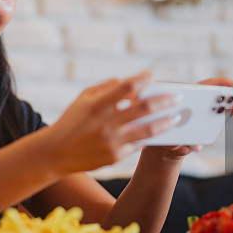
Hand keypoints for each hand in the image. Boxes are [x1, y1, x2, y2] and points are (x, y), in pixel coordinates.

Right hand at [39, 71, 180, 174]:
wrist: (56, 153)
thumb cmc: (71, 121)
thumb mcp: (83, 99)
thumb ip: (105, 88)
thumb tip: (128, 82)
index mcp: (98, 105)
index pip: (127, 87)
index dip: (143, 79)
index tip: (153, 76)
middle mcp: (107, 123)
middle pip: (144, 108)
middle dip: (164, 100)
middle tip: (176, 97)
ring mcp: (112, 141)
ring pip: (148, 130)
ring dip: (166, 122)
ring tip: (176, 117)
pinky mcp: (115, 156)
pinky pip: (138, 144)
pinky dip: (150, 137)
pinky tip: (159, 131)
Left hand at [146, 77, 232, 155]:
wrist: (169, 144)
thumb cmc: (167, 139)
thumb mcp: (171, 141)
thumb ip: (183, 144)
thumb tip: (196, 148)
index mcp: (190, 101)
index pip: (207, 86)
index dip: (221, 84)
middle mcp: (203, 100)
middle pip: (223, 87)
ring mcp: (213, 106)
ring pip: (232, 95)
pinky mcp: (220, 114)